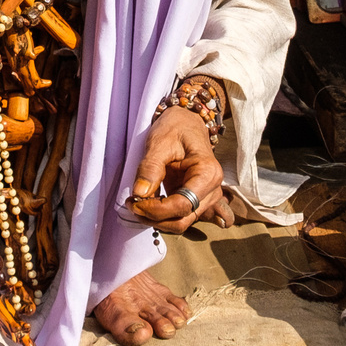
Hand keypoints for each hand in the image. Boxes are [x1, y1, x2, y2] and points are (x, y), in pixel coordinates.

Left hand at [126, 103, 230, 233]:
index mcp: (208, 173)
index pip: (183, 205)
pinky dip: (160, 216)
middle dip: (154, 218)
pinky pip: (178, 217)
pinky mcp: (195, 201)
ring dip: (156, 219)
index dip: (156, 210)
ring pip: (180, 223)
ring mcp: (205, 198)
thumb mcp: (159, 143)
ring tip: (136, 203)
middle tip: (132, 204)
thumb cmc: (175, 128)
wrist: (186, 122)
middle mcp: (212, 190)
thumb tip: (139, 193)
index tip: (134, 202)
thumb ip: (150, 169)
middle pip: (182, 219)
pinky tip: (146, 203)